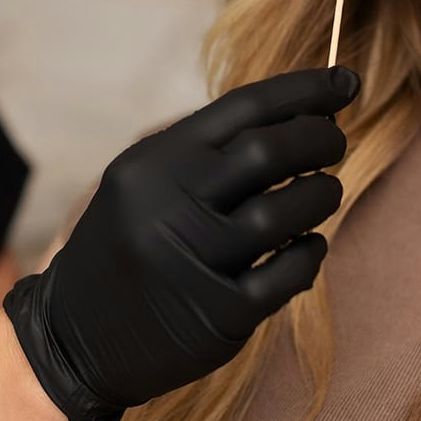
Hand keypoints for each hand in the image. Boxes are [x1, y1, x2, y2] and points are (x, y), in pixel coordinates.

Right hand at [5, 66, 357, 420]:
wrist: (75, 337)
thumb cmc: (123, 246)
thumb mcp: (138, 181)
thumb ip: (198, 147)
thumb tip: (289, 110)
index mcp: (153, 162)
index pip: (244, 106)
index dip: (305, 90)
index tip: (344, 82)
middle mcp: (170, 204)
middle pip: (270, 151)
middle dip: (320, 139)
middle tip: (335, 143)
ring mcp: (196, 260)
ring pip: (288, 211)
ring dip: (322, 194)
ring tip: (324, 192)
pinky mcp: (220, 313)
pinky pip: (290, 272)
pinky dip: (311, 253)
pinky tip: (308, 245)